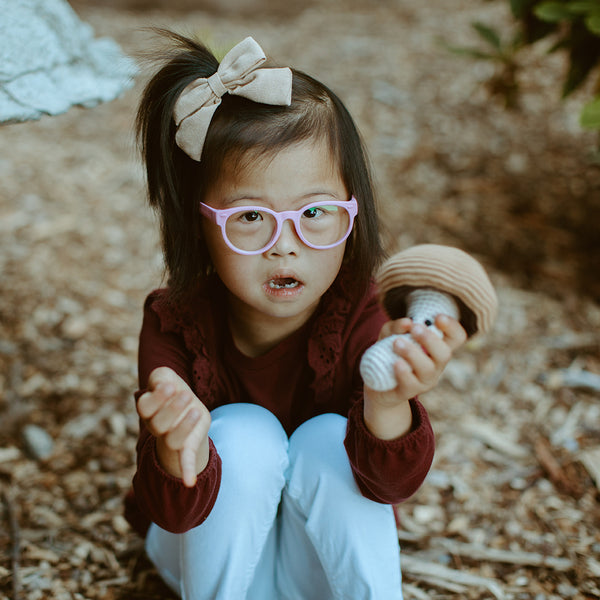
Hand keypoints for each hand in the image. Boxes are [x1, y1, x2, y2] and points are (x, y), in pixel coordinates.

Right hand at [137, 367, 210, 486]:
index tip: (170, 385)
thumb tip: (164, 386)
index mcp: (148, 410)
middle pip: (159, 424)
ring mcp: (170, 437)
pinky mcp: (187, 445)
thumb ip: (160, 377)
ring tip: (197, 410)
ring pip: (173, 441)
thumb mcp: (165, 376)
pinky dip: (186, 471)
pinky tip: (190, 482)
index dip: (157, 397)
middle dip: (173, 409)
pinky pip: (184, 461)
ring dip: (184, 426)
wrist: (187, 407)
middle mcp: (156, 426)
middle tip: (187, 394)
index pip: (144, 407)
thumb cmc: (173, 389)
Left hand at [372, 314, 466, 401]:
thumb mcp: (390, 334)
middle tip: (415, 328)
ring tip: (397, 343)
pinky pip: (411, 383)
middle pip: (445, 354)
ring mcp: (425, 379)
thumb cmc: (389, 351)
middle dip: (430, 339)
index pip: (457, 337)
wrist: (376, 381)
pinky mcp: (410, 391)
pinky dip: (404, 372)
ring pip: (428, 369)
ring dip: (413, 353)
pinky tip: (396, 363)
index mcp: (437, 347)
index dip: (452, 327)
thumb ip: (397, 327)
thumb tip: (407, 322)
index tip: (438, 317)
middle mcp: (436, 364)